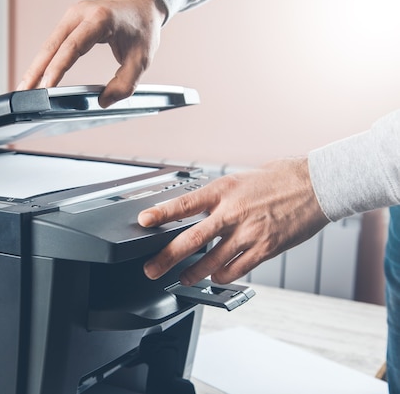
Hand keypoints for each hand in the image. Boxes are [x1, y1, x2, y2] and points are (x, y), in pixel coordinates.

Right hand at [17, 0, 166, 107]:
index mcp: (100, 19)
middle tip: (24, 93)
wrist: (141, 4)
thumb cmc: (142, 28)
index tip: (46, 87)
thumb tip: (103, 101)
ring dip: (35, 67)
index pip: (72, 47)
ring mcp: (72, 16)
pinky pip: (52, 44)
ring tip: (24, 89)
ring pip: (48, 45)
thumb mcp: (142, 59)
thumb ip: (126, 84)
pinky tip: (35, 76)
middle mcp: (81, 13)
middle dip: (36, 71)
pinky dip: (43, 61)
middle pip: (52, 46)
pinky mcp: (69, 22)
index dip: (57, 69)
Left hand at [138, 157, 329, 284]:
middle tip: (151, 269)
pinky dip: (222, 275)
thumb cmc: (277, 180)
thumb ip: (216, 198)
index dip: (161, 213)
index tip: (143, 222)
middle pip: (192, 239)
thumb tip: (191, 210)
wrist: (315, 185)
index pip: (184, 203)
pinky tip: (215, 276)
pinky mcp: (265, 248)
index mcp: (223, 190)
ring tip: (182, 278)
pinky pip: (237, 268)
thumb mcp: (238, 180)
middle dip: (167, 257)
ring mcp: (249, 232)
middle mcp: (232, 212)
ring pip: (212, 260)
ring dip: (193, 273)